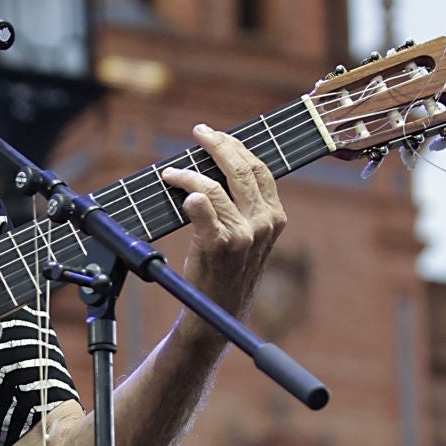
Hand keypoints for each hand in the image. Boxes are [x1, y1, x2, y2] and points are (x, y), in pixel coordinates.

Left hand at [161, 123, 284, 318]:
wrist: (219, 312)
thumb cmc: (228, 272)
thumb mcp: (249, 237)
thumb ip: (244, 206)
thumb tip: (218, 167)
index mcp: (275, 216)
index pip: (258, 168)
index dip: (236, 146)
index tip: (216, 135)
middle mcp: (264, 223)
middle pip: (240, 168)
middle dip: (216, 144)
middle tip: (198, 133)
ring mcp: (243, 235)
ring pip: (213, 186)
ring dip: (188, 174)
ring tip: (170, 173)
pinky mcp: (219, 245)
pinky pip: (202, 208)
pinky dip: (190, 194)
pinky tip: (179, 190)